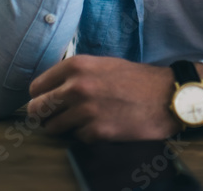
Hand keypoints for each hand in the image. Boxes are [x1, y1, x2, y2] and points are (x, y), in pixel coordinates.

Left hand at [28, 55, 181, 141]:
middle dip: (44, 115)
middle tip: (56, 117)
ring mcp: (86, 111)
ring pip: (53, 128)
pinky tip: (101, 126)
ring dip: (64, 128)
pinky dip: (85, 135)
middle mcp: (77, 87)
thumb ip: (74, 74)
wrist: (167, 95)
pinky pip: (76, 138)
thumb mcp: (102, 64)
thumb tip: (49, 89)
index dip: (41, 96)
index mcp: (76, 66)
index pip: (36, 87)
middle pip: (38, 109)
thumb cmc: (135, 79)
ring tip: (81, 122)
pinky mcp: (97, 132)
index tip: (48, 102)